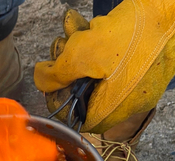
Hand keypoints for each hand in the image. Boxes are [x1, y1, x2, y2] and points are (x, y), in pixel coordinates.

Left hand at [34, 2, 174, 132]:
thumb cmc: (135, 32)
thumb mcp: (83, 55)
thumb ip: (56, 75)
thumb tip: (41, 80)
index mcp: (112, 109)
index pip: (74, 118)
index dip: (57, 99)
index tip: (50, 79)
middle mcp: (124, 102)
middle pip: (81, 93)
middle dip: (66, 67)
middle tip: (61, 46)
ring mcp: (133, 83)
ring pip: (93, 72)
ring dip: (76, 49)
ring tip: (73, 27)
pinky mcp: (137, 64)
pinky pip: (108, 61)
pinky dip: (93, 43)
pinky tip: (85, 24)